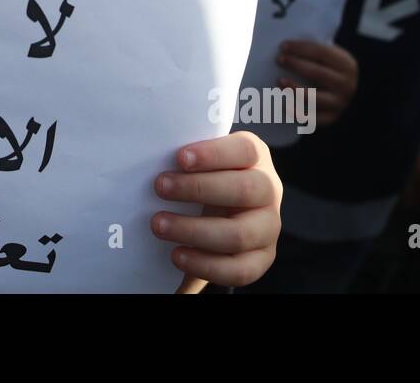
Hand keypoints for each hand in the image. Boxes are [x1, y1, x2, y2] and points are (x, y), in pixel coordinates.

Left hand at [152, 131, 281, 288]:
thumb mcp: (202, 165)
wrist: (218, 216)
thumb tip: (149, 156)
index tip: (180, 158)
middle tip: (160, 187)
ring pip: (239, 234)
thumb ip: (188, 162)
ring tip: (159, 225)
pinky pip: (239, 269)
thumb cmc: (204, 180)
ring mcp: (269, 227)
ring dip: (193, 230)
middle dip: (197, 189)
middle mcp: (269, 190)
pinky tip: (178, 254)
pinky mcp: (262, 258)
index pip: (245, 151)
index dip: (214, 154)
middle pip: (244, 190)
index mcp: (255, 158)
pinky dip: (205, 264)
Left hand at [276, 39, 357, 126]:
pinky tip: (283, 105)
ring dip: (295, 89)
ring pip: (315, 97)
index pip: (322, 53)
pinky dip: (296, 113)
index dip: (301, 49)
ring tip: (279, 81)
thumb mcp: (331, 58)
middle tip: (279, 59)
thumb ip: (314, 53)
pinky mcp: (331, 118)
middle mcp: (345, 84)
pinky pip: (312, 118)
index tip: (283, 46)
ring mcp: (339, 103)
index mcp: (346, 64)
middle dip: (296, 65)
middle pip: (318, 74)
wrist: (349, 94)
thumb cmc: (330, 70)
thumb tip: (286, 49)